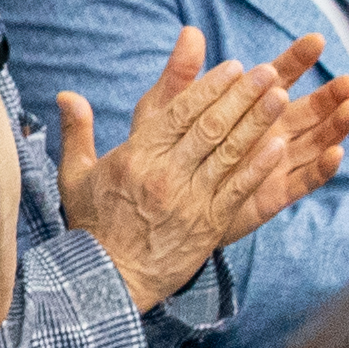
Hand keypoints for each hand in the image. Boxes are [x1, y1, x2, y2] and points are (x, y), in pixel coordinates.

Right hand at [53, 28, 348, 307]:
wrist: (108, 280)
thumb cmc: (92, 225)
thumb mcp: (74, 175)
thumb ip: (77, 131)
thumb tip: (67, 94)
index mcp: (136, 157)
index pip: (180, 113)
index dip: (210, 87)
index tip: (233, 66)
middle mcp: (165, 175)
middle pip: (211, 127)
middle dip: (242, 96)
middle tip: (268, 72)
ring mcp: (190, 201)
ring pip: (230, 154)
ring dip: (258, 123)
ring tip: (281, 96)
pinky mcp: (208, 226)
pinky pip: (239, 190)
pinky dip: (259, 167)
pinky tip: (279, 146)